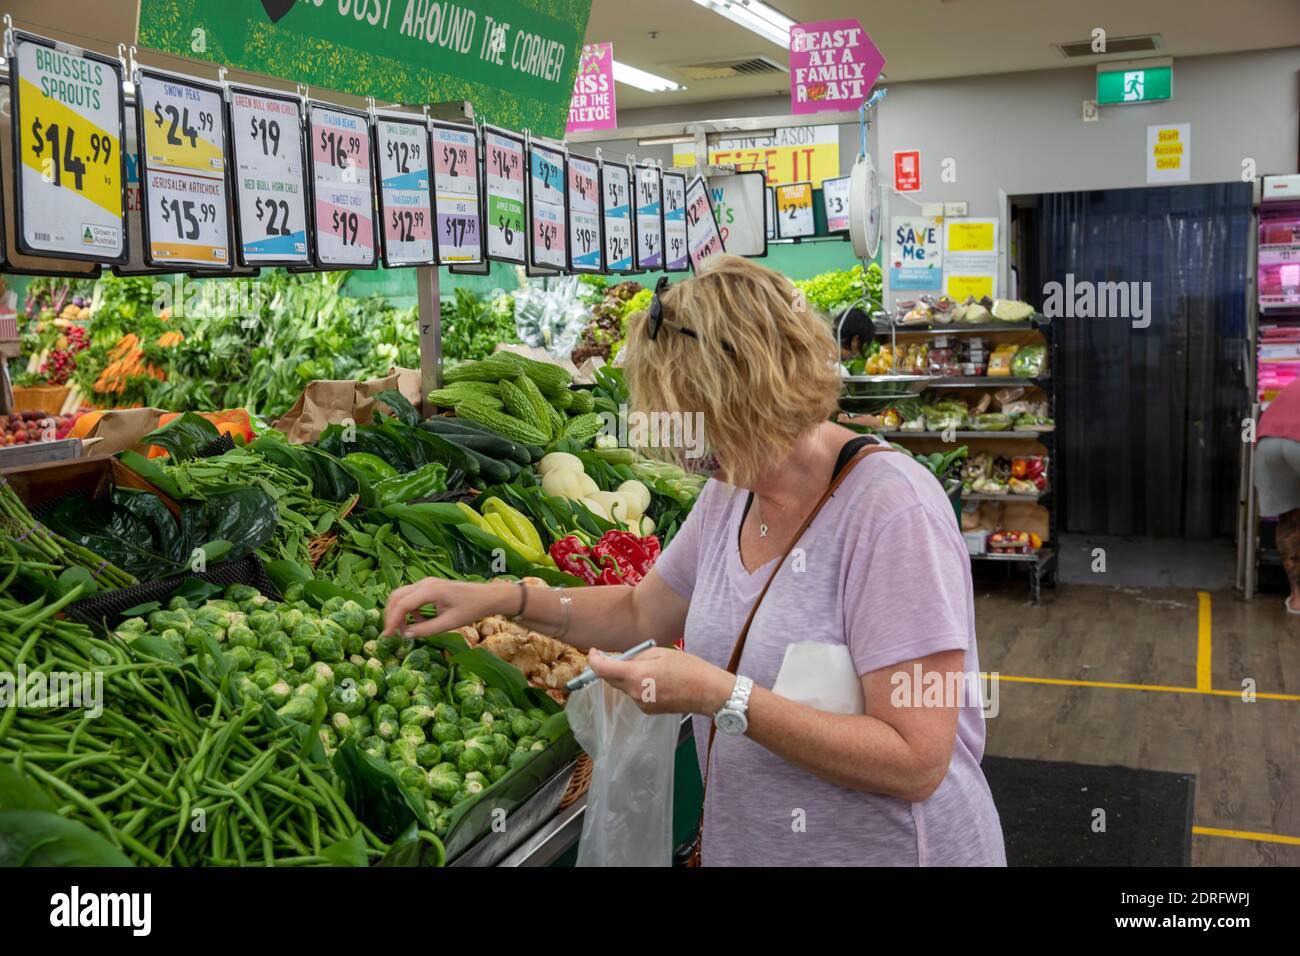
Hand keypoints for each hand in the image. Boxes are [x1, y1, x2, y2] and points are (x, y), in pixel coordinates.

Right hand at [382, 578, 511, 637]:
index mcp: (430, 590)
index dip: (392, 621)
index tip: (387, 636)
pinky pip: (412, 597)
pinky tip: (419, 622)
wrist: (487, 596)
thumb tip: (406, 636)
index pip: (402, 604)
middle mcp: (425, 583)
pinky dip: (409, 610)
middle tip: (391, 634)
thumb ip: (427, 630)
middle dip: (391, 615)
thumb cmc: (472, 609)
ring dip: (399, 613)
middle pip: (397, 597)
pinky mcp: (430, 587)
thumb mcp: (450, 623)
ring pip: (402, 596)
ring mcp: (427, 583)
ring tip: (405, 631)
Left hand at [586, 647, 734, 715]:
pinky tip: (656, 680)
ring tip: (649, 667)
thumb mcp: (660, 653)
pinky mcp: (648, 710)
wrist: (707, 692)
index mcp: (636, 675)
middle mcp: (634, 693)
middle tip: (620, 655)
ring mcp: (641, 704)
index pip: (602, 670)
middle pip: (610, 680)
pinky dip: (637, 685)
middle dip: (611, 667)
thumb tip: (621, 659)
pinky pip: (635, 695)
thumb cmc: (688, 668)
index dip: (594, 659)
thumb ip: (636, 655)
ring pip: (624, 687)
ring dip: (627, 676)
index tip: (594, 652)